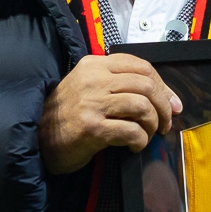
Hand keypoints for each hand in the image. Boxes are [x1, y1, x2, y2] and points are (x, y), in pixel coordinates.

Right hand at [40, 53, 182, 174]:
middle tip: (165, 123)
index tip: (171, 103)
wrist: (38, 138)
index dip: (163, 85)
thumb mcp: (89, 87)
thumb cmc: (69, 115)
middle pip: (146, 85)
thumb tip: (169, 98)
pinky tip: (134, 146)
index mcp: (94, 65)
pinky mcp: (92, 128)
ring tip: (147, 135)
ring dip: (152, 124)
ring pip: (142, 106)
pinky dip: (140, 141)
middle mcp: (93, 80)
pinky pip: (132, 131)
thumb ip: (120, 85)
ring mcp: (92, 103)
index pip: (141, 66)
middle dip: (164, 107)